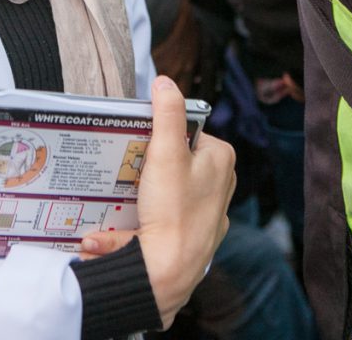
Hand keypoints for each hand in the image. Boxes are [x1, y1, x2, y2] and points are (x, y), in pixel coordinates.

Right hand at [79, 76, 234, 328]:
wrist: (167, 270)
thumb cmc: (172, 209)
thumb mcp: (166, 152)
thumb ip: (167, 113)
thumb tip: (165, 82)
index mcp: (221, 158)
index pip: (185, 130)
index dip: (160, 134)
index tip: (141, 144)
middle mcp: (222, 183)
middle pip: (177, 156)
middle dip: (152, 160)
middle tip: (131, 166)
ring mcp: (209, 211)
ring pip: (171, 184)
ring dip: (148, 186)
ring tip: (129, 190)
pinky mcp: (194, 233)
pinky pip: (167, 212)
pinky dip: (150, 212)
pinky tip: (133, 217)